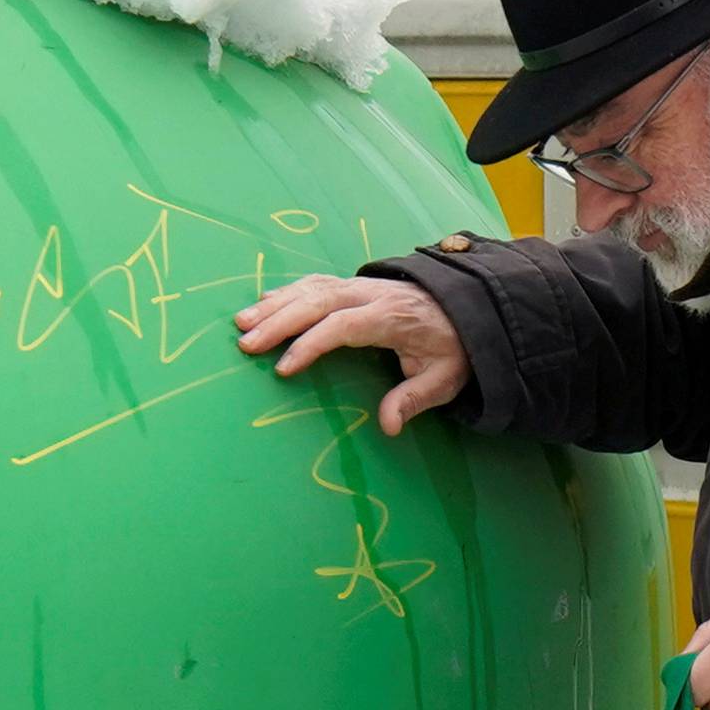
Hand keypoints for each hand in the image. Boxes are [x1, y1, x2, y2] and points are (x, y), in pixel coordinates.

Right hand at [234, 274, 471, 433]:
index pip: (342, 325)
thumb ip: (414, 400)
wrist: (467, 308)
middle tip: (245, 344)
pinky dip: (287, 292)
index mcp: (391, 316)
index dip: (310, 344)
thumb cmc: (452, 348)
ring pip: (310, 289)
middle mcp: (370, 294)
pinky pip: (315, 283)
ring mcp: (360, 285)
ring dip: (274, 305)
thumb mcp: (445, 378)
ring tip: (241, 323)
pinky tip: (264, 304)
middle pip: (317, 301)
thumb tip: (388, 426)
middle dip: (278, 322)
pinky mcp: (353, 284)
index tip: (283, 367)